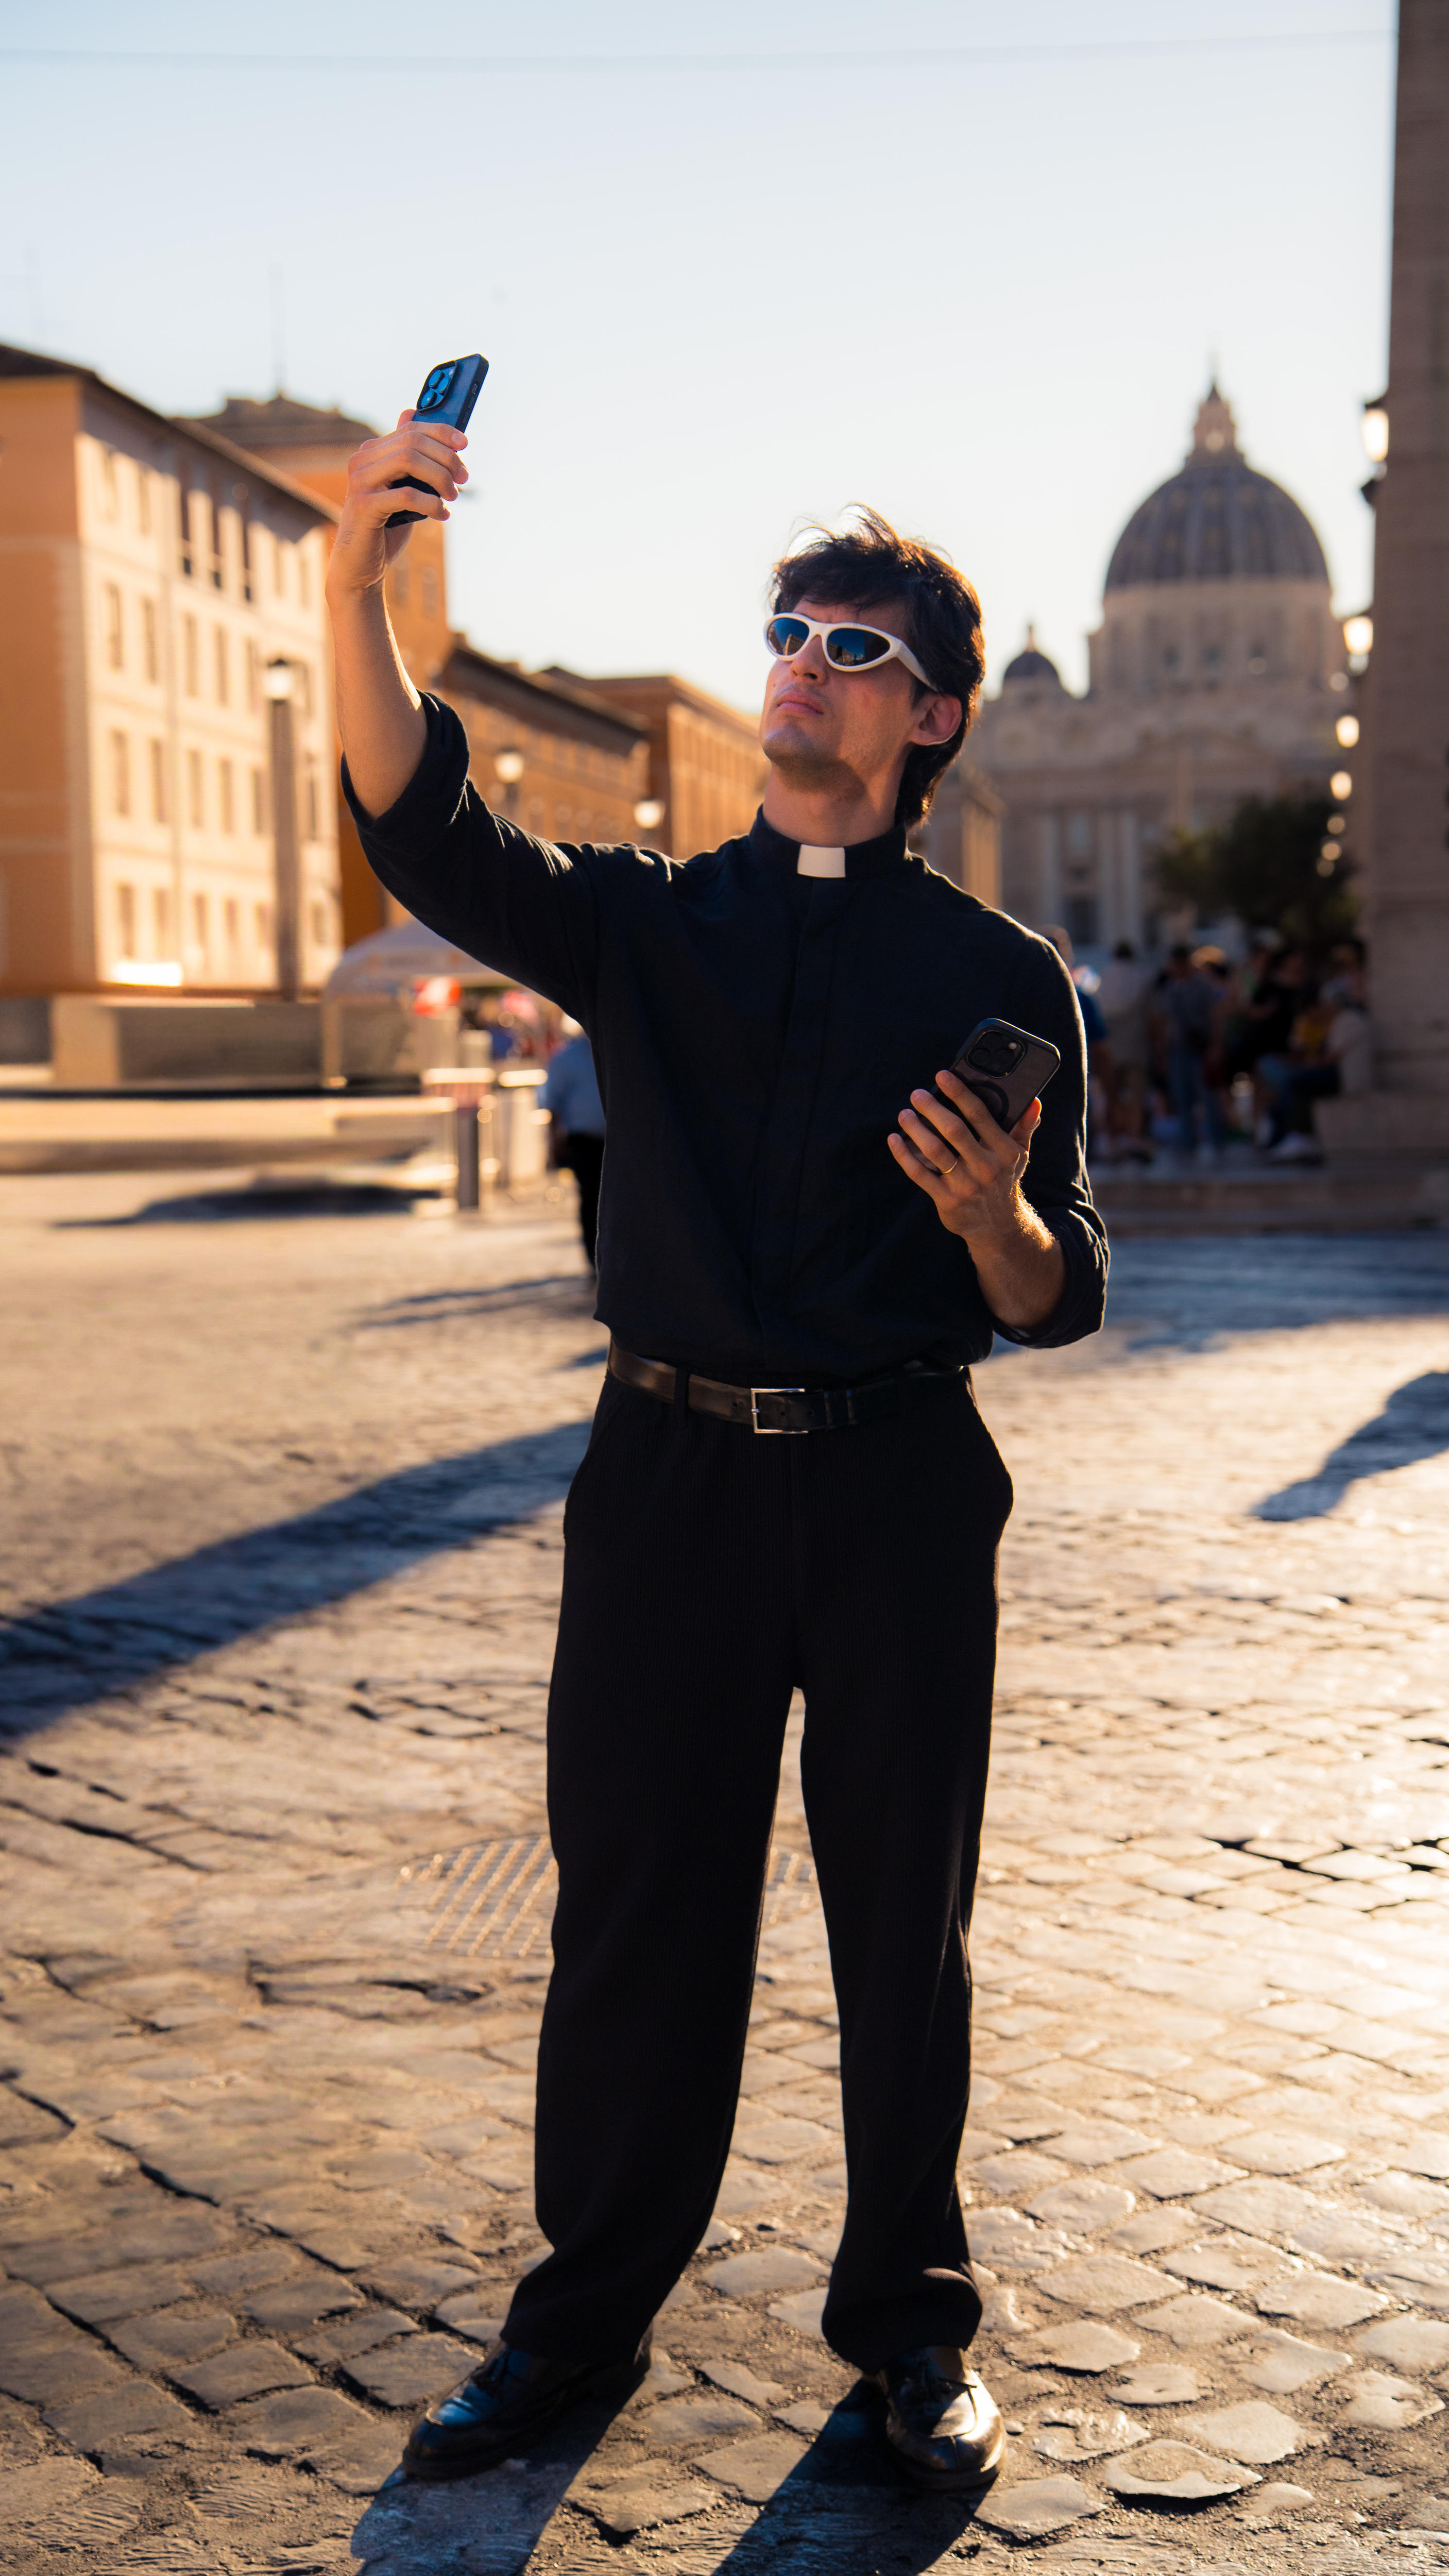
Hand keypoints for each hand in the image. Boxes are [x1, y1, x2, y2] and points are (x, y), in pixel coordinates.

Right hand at [326, 410, 468, 602]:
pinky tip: (442, 514)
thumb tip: (413, 415)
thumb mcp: (403, 490)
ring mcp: (360, 481)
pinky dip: (431, 503)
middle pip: (412, 441)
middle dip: (445, 457)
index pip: (410, 428)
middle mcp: (362, 460)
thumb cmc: (385, 528)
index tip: (464, 443)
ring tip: (453, 496)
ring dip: (439, 476)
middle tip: (463, 478)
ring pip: (409, 460)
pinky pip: (406, 494)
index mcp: (372, 452)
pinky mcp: (364, 505)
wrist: (361, 567)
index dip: (440, 432)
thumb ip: (410, 461)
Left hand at [888, 1066, 1040, 1244]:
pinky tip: (895, 1139)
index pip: (979, 1115)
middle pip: (953, 1131)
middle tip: (916, 1094)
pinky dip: (903, 1155)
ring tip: (904, 1114)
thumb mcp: (1019, 1155)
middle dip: (932, 1109)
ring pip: (934, 1151)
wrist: (998, 1226)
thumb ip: (1024, 1127)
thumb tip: (1034, 1101)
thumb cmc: (1003, 1180)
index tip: (942, 1076)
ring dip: (915, 1130)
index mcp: (1004, 1151)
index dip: (959, 1093)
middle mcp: (985, 1167)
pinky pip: (920, 1174)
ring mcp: (965, 1185)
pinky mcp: (946, 1200)